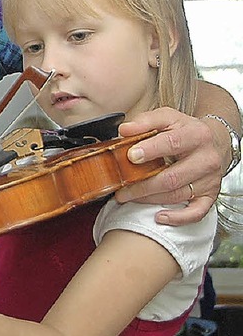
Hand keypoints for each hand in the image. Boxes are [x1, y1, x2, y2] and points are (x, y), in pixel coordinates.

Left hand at [115, 107, 221, 224]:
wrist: (215, 142)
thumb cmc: (185, 131)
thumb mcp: (167, 118)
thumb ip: (145, 121)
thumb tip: (125, 130)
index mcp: (196, 135)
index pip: (172, 143)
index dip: (150, 150)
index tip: (131, 156)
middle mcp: (206, 159)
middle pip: (171, 177)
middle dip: (142, 185)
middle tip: (121, 188)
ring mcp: (210, 180)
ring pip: (177, 195)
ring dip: (148, 199)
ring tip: (127, 197)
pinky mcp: (210, 195)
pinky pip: (196, 212)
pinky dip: (177, 218)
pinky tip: (159, 216)